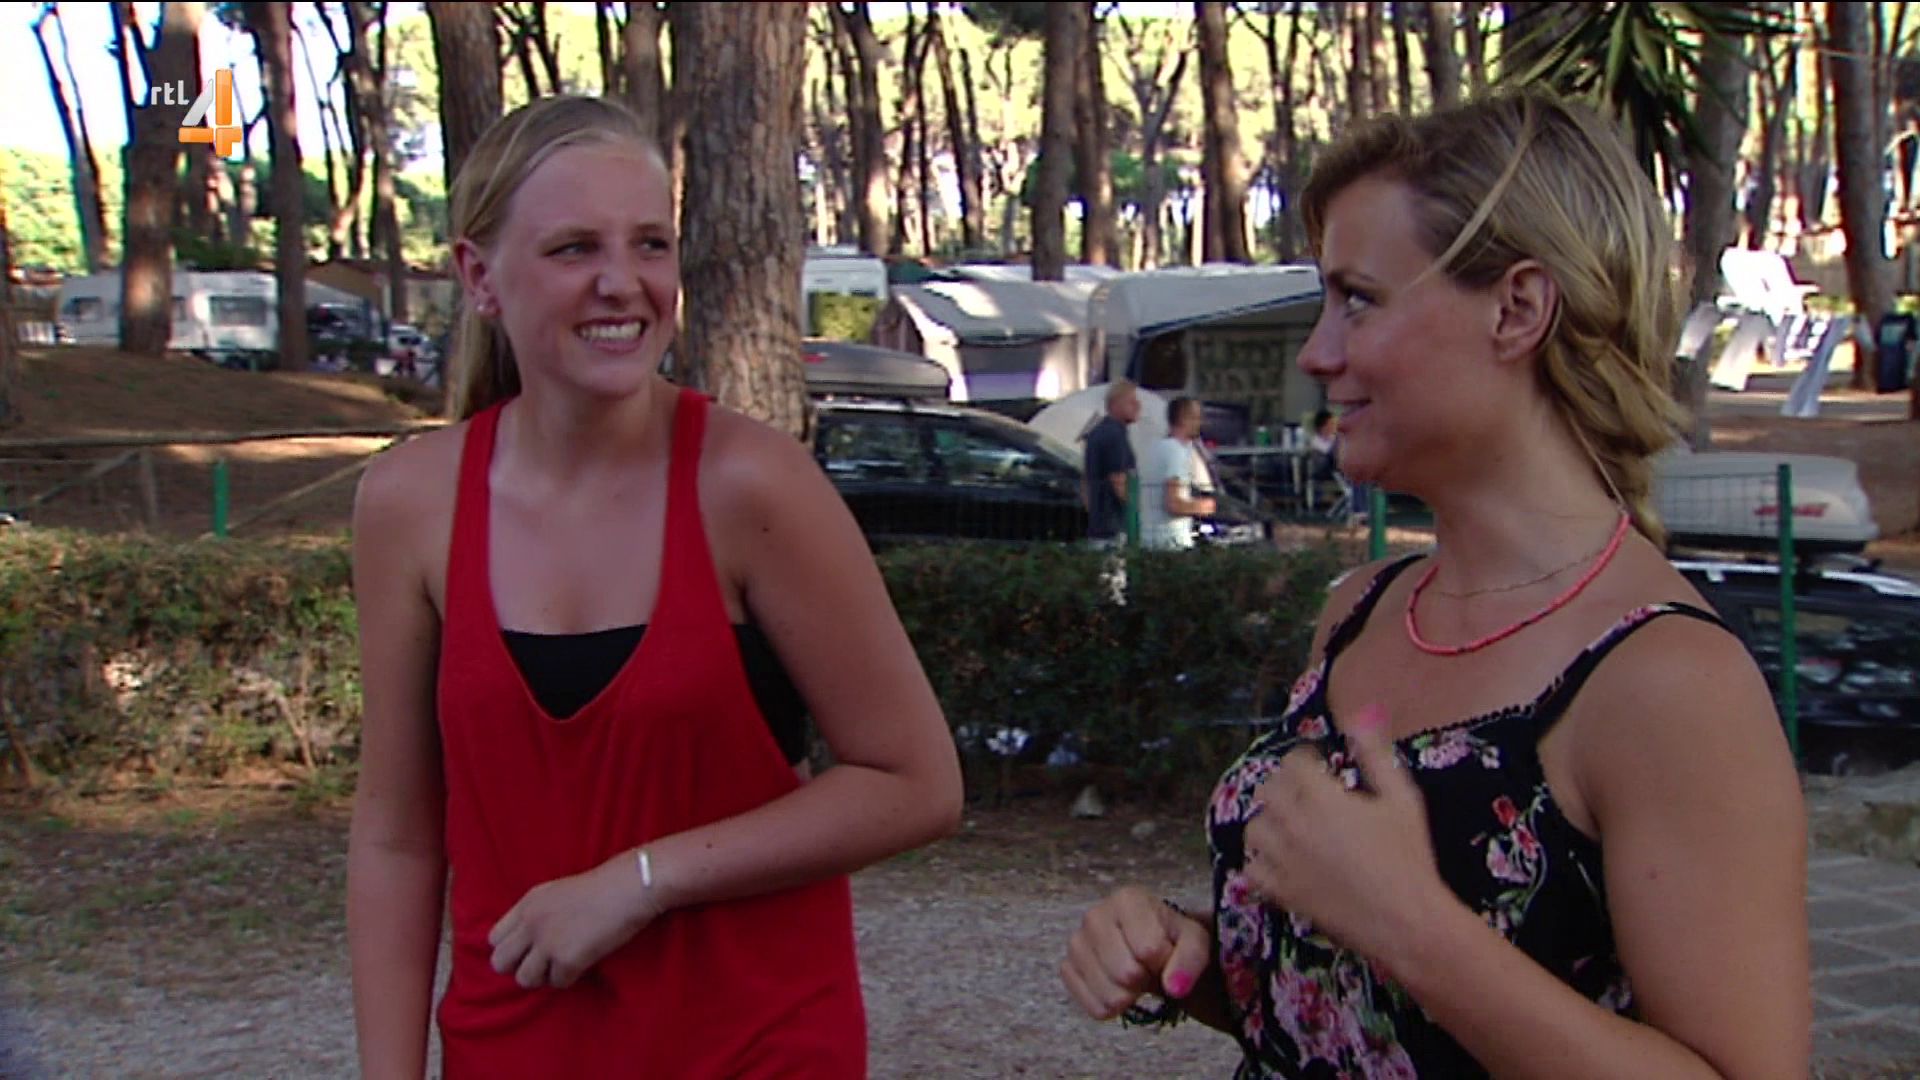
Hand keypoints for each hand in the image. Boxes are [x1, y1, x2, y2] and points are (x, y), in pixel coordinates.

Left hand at [487, 852, 663, 989]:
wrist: (629, 888)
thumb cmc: (601, 887)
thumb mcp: (557, 892)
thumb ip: (536, 914)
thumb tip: (526, 942)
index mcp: (528, 904)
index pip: (494, 938)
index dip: (511, 948)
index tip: (528, 950)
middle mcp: (531, 923)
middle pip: (500, 963)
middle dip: (519, 967)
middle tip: (541, 964)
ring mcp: (547, 942)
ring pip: (524, 979)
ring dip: (543, 976)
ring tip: (563, 964)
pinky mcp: (567, 959)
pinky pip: (557, 983)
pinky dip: (570, 977)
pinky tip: (583, 963)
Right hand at [1062, 886, 1212, 1020]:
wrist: (1151, 946)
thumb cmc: (1171, 939)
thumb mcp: (1194, 942)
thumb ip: (1190, 960)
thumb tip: (1174, 987)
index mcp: (1126, 900)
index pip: (1148, 950)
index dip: (1164, 962)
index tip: (1165, 954)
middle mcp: (1094, 916)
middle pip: (1126, 973)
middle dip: (1145, 979)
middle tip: (1149, 968)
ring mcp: (1076, 943)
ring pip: (1109, 994)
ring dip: (1129, 996)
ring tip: (1135, 976)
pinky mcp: (1067, 968)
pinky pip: (1092, 1005)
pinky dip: (1111, 1007)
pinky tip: (1118, 988)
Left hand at [1241, 704, 1451, 973]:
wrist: (1405, 920)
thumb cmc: (1408, 857)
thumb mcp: (1401, 798)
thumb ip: (1375, 754)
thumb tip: (1361, 714)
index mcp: (1321, 797)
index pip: (1293, 761)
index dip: (1307, 760)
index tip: (1322, 767)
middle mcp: (1293, 825)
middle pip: (1269, 789)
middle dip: (1287, 785)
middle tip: (1309, 794)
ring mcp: (1282, 860)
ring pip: (1255, 826)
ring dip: (1271, 820)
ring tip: (1294, 825)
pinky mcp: (1279, 892)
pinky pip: (1251, 867)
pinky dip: (1260, 859)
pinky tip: (1282, 859)